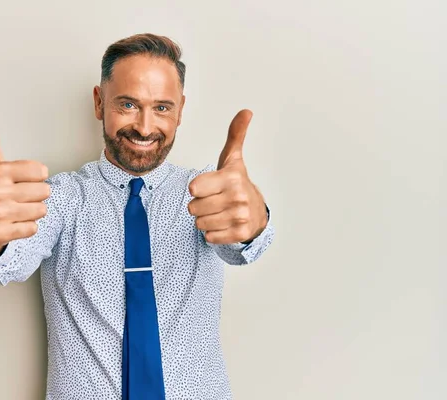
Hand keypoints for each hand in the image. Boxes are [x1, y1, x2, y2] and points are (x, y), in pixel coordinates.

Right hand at [0, 107, 50, 258]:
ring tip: (15, 211)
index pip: (41, 171)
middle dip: (35, 196)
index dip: (35, 177)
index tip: (20, 180)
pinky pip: (33, 229)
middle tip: (17, 198)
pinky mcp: (0, 234)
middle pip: (45, 191)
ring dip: (32, 212)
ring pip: (41, 210)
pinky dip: (26, 228)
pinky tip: (12, 224)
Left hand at [188, 109, 267, 244]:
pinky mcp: (239, 234)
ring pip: (199, 224)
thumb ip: (235, 135)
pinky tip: (223, 224)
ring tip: (218, 212)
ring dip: (205, 220)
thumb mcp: (233, 159)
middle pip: (193, 208)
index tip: (207, 186)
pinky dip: (212, 233)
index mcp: (231, 178)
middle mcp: (237, 197)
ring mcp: (239, 217)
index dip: (196, 189)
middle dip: (199, 206)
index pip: (194, 188)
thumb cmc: (236, 184)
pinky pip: (209, 237)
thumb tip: (246, 111)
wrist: (256, 212)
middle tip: (213, 201)